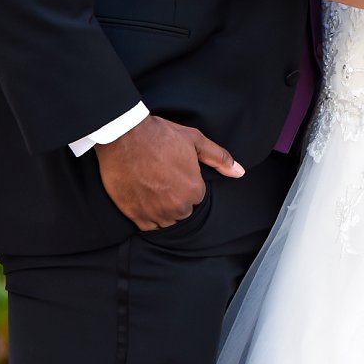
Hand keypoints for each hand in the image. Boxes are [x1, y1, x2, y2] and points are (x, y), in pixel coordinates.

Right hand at [94, 114, 243, 230]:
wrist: (124, 136)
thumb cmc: (160, 135)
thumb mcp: (195, 140)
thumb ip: (220, 158)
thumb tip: (240, 172)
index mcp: (194, 190)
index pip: (197, 197)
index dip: (187, 183)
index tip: (176, 171)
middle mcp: (177, 206)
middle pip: (183, 211)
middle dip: (177, 198)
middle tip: (163, 177)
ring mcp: (155, 213)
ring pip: (167, 221)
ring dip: (163, 209)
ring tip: (153, 186)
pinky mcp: (135, 215)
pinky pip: (149, 227)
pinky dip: (148, 216)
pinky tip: (144, 198)